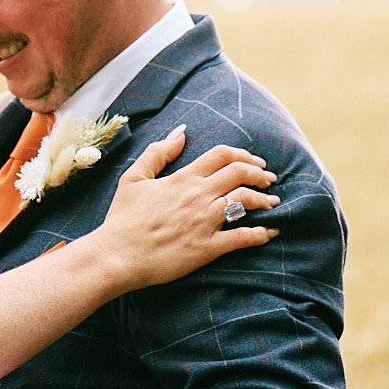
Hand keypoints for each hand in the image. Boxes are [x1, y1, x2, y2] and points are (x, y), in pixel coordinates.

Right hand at [96, 126, 279, 291]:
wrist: (115, 255)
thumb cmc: (122, 218)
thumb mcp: (133, 178)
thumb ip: (158, 153)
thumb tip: (180, 133)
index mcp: (182, 178)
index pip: (222, 155)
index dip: (244, 155)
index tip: (255, 162)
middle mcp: (197, 196)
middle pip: (240, 174)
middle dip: (260, 174)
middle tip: (269, 179)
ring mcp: (204, 222)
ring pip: (245, 201)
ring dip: (264, 200)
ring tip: (272, 203)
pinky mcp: (206, 248)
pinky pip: (242, 237)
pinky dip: (260, 234)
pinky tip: (269, 233)